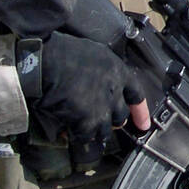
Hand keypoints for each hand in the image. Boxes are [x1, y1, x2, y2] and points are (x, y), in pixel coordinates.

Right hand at [22, 32, 149, 155]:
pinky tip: (67, 130)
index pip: (137, 96)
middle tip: (99, 120)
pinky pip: (85, 136)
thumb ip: (105, 71)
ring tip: (82, 128)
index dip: (141, 112)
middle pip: (121, 117)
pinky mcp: (86, 120)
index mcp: (118, 73)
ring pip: (105, 131)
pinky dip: (76, 135)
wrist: (45, 61)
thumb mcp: (95, 54)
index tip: (143, 124)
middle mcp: (114, 92)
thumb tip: (103, 82)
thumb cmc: (64, 51)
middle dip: (112, 120)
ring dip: (94, 131)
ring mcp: (102, 108)